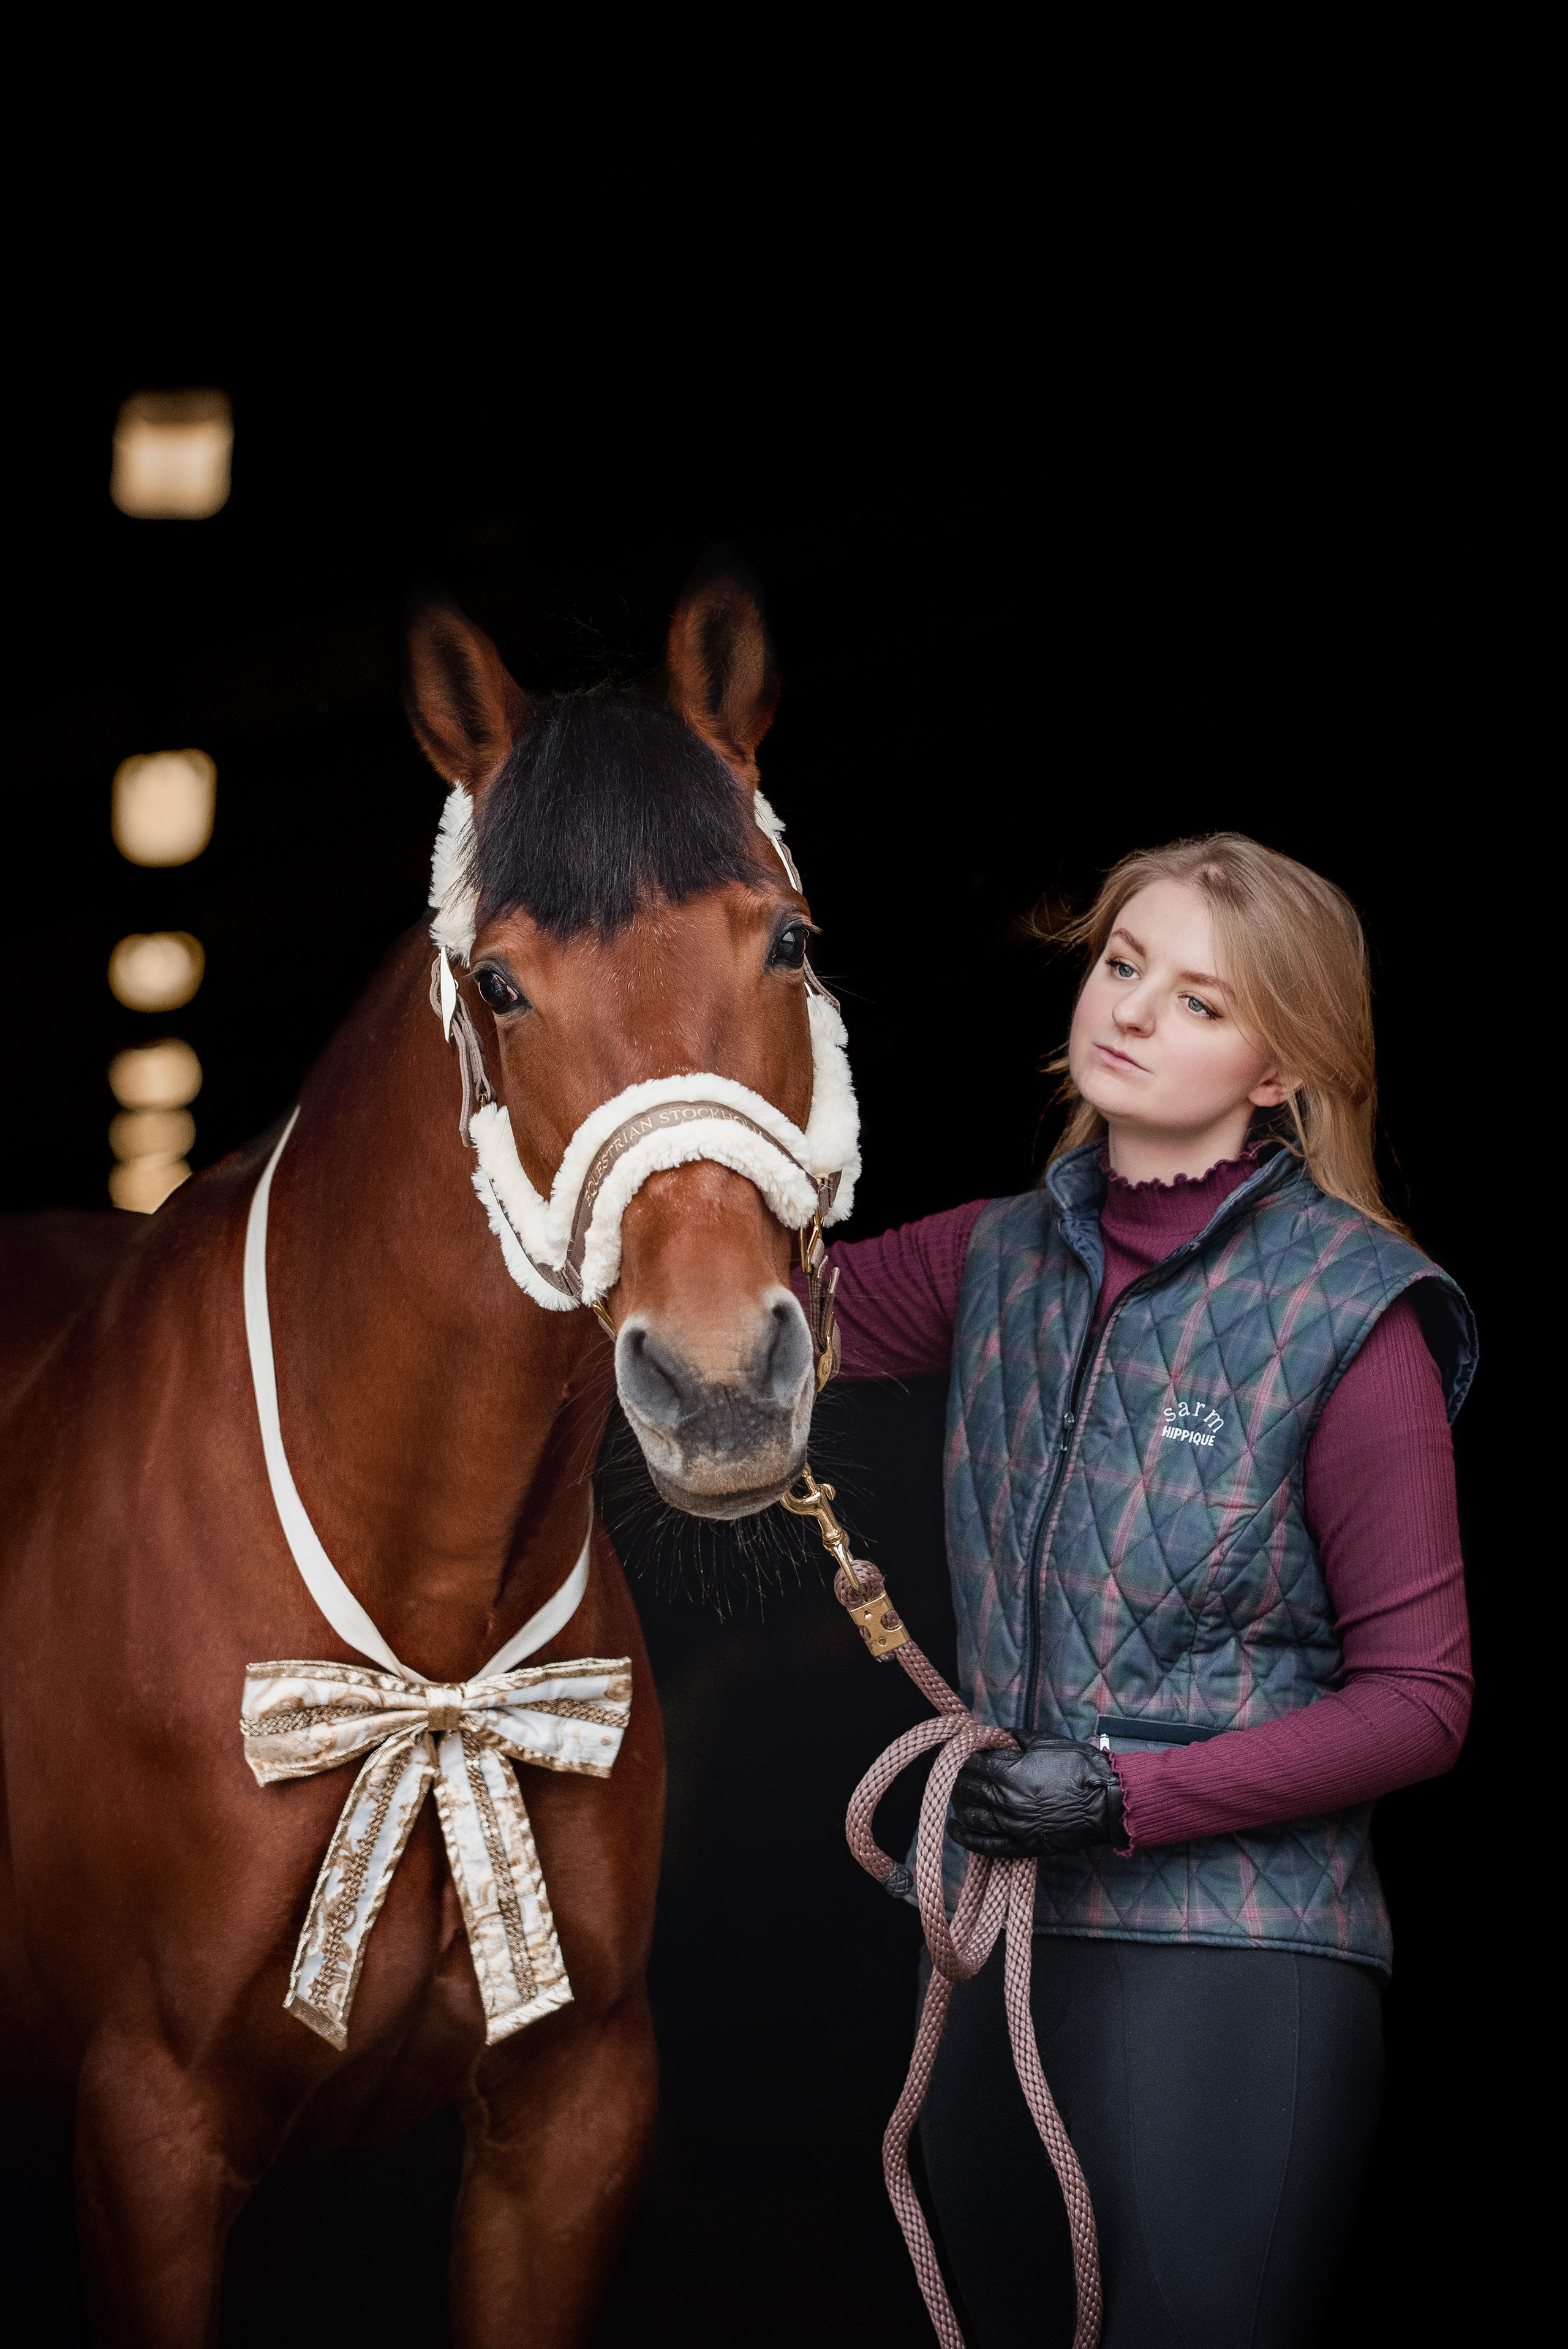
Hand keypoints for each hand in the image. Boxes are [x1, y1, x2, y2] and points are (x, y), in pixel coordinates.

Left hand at [950, 1736, 1125, 1858]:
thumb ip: (1015, 1737)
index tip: (961, 1749)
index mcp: (1010, 1773)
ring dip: (959, 1802)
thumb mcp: (1046, 1742)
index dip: (963, 1753)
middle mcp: (1006, 1801)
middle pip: (966, 1788)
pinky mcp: (1021, 1846)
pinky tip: (955, 1826)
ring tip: (957, 1793)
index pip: (972, 1762)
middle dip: (958, 1775)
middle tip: (957, 1768)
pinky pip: (984, 1844)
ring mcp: (1012, 1826)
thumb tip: (995, 1735)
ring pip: (970, 1815)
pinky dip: (965, 1836)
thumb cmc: (1079, 1767)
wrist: (1107, 1802)